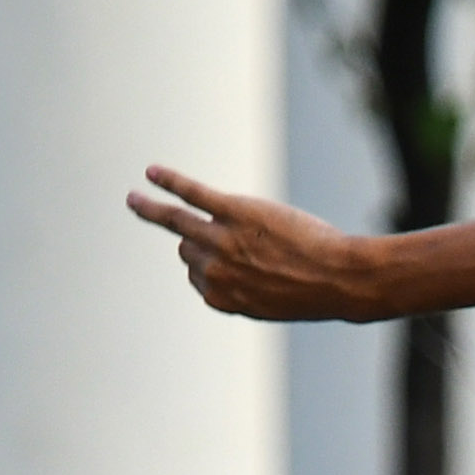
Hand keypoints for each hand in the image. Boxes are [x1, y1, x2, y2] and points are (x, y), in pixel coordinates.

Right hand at [129, 166, 372, 321]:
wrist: (339, 278)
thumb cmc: (315, 291)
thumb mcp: (272, 302)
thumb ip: (244, 290)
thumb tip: (229, 278)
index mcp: (220, 298)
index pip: (197, 274)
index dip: (210, 265)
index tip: (230, 262)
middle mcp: (214, 271)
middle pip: (189, 249)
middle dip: (204, 242)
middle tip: (235, 242)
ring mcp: (221, 240)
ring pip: (177, 222)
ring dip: (151, 209)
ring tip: (134, 200)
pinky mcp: (234, 212)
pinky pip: (192, 194)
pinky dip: (170, 181)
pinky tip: (152, 173)